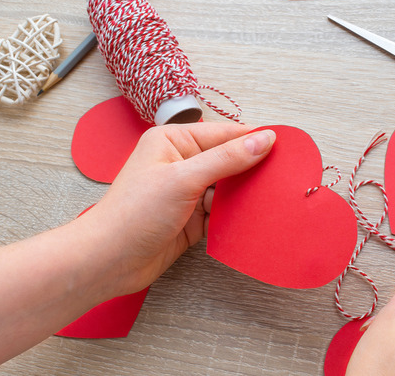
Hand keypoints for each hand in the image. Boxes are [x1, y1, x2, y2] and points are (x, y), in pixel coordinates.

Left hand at [86, 122, 275, 296]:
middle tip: (281, 178)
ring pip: (227, 188)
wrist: (109, 261)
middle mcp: (180, 162)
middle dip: (251, 170)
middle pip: (228, 160)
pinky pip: (222, 212)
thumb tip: (263, 139)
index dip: (253, 140)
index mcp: (172, 140)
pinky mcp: (191, 219)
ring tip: (269, 200)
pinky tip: (250, 220)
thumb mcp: (184, 178)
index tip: (285, 148)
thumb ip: (226, 159)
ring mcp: (186, 192)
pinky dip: (234, 216)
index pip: (222, 134)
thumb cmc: (134, 213)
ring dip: (244, 196)